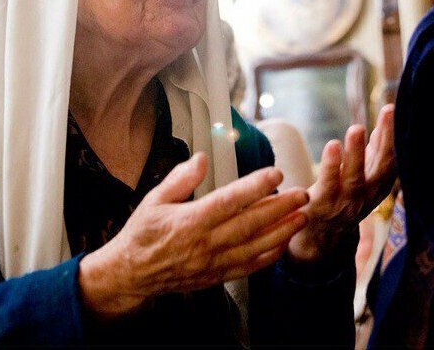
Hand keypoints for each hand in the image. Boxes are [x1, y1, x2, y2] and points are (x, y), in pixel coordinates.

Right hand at [78, 152, 308, 318]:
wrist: (131, 274)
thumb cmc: (142, 233)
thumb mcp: (154, 199)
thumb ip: (180, 178)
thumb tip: (201, 157)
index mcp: (190, 220)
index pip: (229, 200)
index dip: (254, 187)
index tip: (276, 173)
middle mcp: (205, 243)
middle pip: (250, 223)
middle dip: (280, 208)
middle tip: (302, 193)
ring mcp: (212, 262)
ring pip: (255, 246)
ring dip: (282, 231)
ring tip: (302, 216)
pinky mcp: (216, 276)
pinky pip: (248, 267)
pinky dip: (269, 256)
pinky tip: (284, 243)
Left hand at [288, 104, 395, 263]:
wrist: (318, 234)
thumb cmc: (342, 195)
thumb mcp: (362, 174)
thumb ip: (373, 152)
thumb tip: (386, 123)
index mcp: (379, 186)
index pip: (391, 159)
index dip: (393, 135)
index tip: (392, 110)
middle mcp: (368, 196)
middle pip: (380, 168)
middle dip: (386, 139)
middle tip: (388, 113)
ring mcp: (346, 204)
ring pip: (355, 178)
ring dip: (356, 153)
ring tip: (356, 129)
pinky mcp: (323, 207)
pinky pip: (328, 186)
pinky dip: (332, 166)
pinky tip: (333, 145)